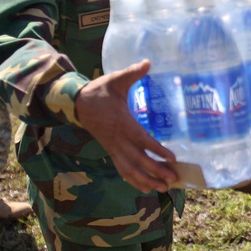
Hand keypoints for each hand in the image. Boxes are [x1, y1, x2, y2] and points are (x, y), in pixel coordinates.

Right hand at [75, 60, 178, 193]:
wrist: (77, 103)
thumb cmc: (100, 91)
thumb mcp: (116, 79)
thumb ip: (133, 72)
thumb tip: (148, 62)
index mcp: (122, 122)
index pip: (142, 140)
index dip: (157, 150)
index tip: (172, 158)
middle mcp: (118, 139)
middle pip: (138, 160)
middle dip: (156, 171)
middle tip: (173, 179)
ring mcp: (113, 147)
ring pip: (130, 169)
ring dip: (146, 180)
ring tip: (163, 188)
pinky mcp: (110, 151)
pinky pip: (122, 169)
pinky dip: (133, 180)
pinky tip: (145, 188)